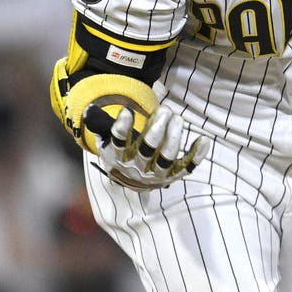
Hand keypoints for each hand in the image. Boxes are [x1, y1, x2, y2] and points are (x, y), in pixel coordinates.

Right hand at [83, 103, 209, 190]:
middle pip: (147, 151)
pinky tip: (203, 140)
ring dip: (174, 138)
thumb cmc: (120, 153)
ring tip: (178, 118)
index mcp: (118, 158)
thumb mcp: (107, 140)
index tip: (128, 111)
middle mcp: (137, 169)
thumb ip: (101, 125)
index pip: (118, 144)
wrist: (131, 180)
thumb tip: (89, 110)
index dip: (122, 128)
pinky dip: (196, 156)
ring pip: (167, 158)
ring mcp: (157, 174)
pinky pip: (187, 167)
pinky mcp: (174, 176)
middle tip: (165, 110)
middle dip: (156, 130)